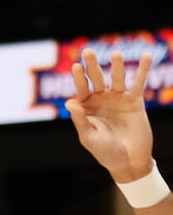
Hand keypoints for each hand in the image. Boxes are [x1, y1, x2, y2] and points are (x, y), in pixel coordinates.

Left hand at [65, 48, 153, 179]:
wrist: (129, 162)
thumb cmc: (104, 152)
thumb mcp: (89, 138)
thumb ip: (80, 120)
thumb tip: (70, 103)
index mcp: (86, 106)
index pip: (81, 88)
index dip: (79, 78)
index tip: (76, 66)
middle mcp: (101, 98)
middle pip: (96, 78)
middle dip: (92, 65)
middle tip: (88, 51)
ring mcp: (118, 98)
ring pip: (117, 78)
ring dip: (116, 65)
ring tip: (115, 54)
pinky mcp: (135, 101)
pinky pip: (139, 83)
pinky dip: (142, 69)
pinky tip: (145, 55)